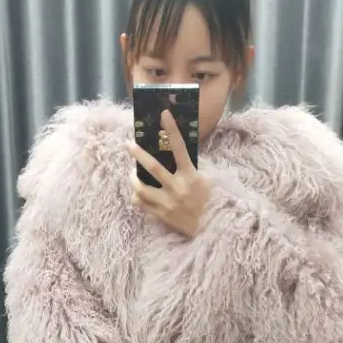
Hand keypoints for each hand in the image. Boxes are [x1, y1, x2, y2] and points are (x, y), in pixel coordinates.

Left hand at [128, 110, 211, 238]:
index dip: (172, 129)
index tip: (164, 114)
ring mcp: (168, 203)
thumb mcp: (207, 180)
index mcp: (191, 176)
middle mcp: (177, 188)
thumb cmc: (212, 202)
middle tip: (128, 145)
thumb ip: (192, 168)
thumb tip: (179, 154)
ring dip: (133, 179)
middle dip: (138, 154)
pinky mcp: (162, 216)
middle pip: (153, 168)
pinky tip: (136, 193)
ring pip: (142, 189)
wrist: (213, 229)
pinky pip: (142, 205)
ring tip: (131, 174)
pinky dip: (137, 198)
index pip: (180, 148)